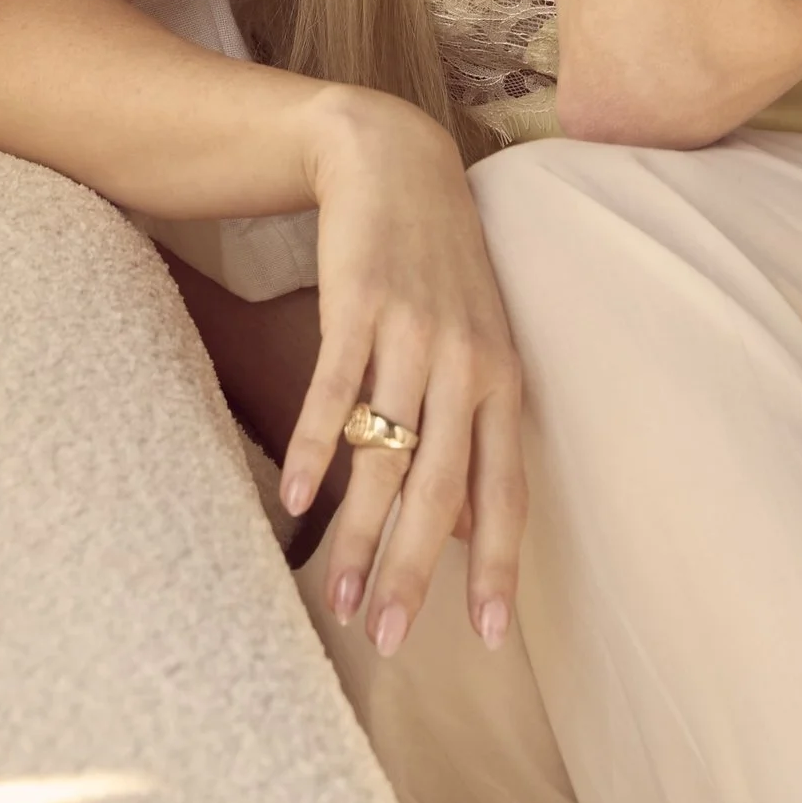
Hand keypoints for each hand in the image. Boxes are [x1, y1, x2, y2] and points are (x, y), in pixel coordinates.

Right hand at [280, 91, 525, 656]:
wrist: (394, 159)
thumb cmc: (438, 265)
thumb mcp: (476, 343)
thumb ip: (475, 429)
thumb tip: (472, 527)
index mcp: (504, 379)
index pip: (507, 493)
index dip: (497, 567)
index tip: (489, 638)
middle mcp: (467, 362)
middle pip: (442, 490)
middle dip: (416, 574)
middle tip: (391, 643)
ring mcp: (413, 333)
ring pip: (386, 456)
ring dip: (359, 536)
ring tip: (338, 600)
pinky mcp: (358, 304)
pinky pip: (334, 392)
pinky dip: (312, 449)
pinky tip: (293, 500)